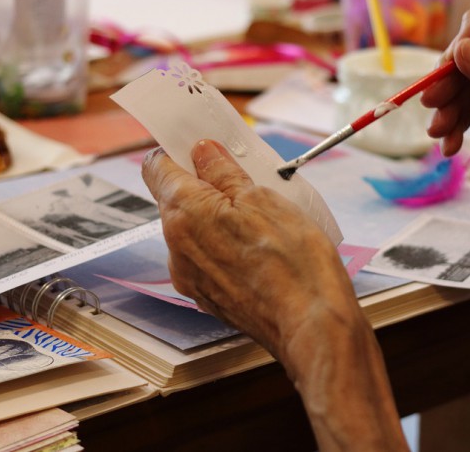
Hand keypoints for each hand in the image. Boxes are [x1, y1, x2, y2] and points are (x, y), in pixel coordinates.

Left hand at [140, 141, 359, 365]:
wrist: (312, 324)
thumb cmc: (293, 262)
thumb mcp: (263, 198)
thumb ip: (224, 172)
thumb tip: (202, 152)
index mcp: (184, 214)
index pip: (156, 167)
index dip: (176, 150)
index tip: (200, 145)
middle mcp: (176, 247)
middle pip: (176, 199)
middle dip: (204, 184)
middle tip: (244, 178)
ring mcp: (190, 277)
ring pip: (193, 230)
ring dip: (216, 216)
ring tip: (260, 218)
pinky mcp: (208, 297)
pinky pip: (207, 258)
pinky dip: (225, 245)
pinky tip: (259, 248)